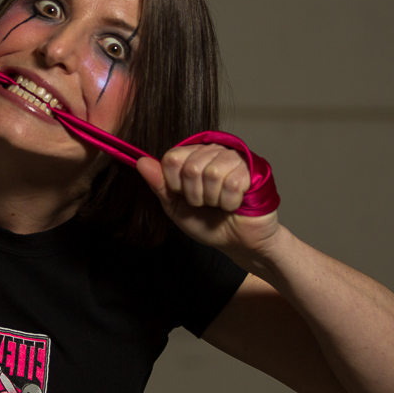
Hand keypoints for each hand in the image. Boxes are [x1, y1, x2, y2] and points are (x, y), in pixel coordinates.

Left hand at [137, 144, 279, 255]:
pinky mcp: (252, 170)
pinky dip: (229, 202)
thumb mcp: (174, 206)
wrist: (236, 241)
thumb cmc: (207, 222)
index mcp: (191, 156)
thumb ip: (159, 184)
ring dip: (213, 198)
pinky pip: (232, 184)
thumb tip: (141, 162)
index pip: (172, 158)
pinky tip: (233, 204)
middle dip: (194, 195)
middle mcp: (212, 151)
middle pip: (191, 167)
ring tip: (219, 203)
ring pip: (212, 174)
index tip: (183, 195)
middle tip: (205, 203)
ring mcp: (233, 158)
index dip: (175, 183)